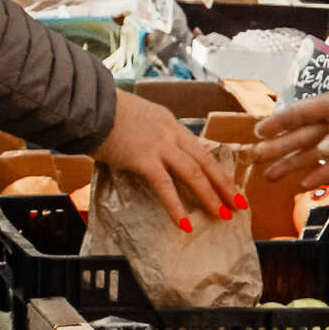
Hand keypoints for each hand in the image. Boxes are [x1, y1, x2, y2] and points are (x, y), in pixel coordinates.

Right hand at [91, 90, 241, 230]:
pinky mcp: (144, 159)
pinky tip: (185, 224)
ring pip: (194, 173)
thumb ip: (149, 135)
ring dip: (211, 196)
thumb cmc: (105, 113)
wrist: (89, 105)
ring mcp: (160, 146)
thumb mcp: (137, 119)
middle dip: (225, 184)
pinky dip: (177, 207)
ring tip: (224, 214)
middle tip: (239, 203)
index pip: (200, 150)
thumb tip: (150, 154)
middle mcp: (171, 133)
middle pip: (206, 161)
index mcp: (171, 124)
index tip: (227, 184)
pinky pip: (165, 186)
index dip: (216, 169)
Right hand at [252, 86, 328, 187]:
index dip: (279, 122)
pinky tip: (301, 184)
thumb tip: (323, 150)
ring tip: (270, 176)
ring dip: (291, 164)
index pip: (301, 113)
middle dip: (278, 147)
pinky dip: (318, 175)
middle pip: (301, 136)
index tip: (259, 132)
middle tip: (254, 158)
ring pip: (311, 153)